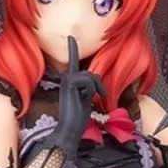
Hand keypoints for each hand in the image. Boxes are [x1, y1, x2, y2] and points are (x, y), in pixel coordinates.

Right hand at [48, 36, 106, 160]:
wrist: (69, 130)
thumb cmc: (78, 119)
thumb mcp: (87, 100)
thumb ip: (90, 88)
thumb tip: (96, 82)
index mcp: (70, 81)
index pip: (73, 61)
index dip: (72, 49)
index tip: (71, 37)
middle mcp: (67, 78)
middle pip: (91, 73)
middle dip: (98, 84)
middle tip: (101, 96)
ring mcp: (67, 80)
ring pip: (91, 76)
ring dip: (96, 89)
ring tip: (91, 100)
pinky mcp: (69, 83)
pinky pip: (89, 81)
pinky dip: (92, 91)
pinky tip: (85, 100)